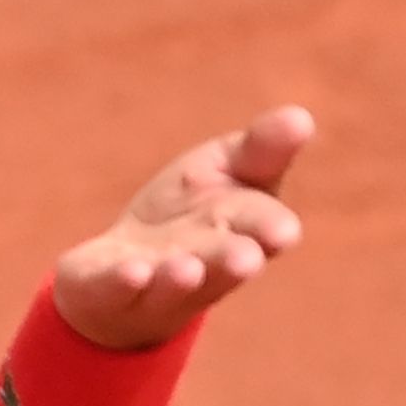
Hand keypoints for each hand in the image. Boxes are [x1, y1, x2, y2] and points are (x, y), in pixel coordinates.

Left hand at [51, 105, 314, 350]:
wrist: (121, 274)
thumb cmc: (189, 214)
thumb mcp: (227, 168)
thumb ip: (261, 149)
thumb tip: (302, 116)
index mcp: (240, 231)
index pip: (260, 225)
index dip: (271, 229)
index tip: (284, 232)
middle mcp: (203, 263)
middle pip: (220, 262)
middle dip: (232, 261)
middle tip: (246, 260)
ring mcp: (153, 282)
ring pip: (171, 282)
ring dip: (179, 277)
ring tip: (185, 269)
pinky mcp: (104, 289)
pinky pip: (113, 289)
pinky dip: (122, 282)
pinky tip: (131, 273)